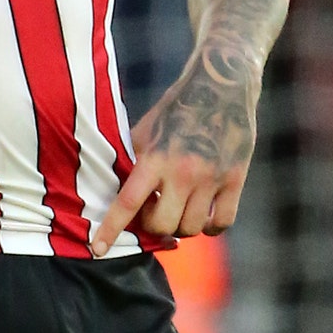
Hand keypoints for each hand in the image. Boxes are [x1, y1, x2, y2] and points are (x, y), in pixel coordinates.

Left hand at [90, 46, 258, 257]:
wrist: (222, 84)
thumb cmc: (175, 109)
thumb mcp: (144, 131)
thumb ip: (132, 163)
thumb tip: (111, 194)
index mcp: (155, 157)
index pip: (127, 202)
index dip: (110, 229)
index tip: (96, 249)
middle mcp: (184, 171)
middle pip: (162, 225)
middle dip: (153, 225)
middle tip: (155, 210)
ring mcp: (212, 178)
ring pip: (192, 229)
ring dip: (181, 227)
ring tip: (178, 209)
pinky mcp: (236, 179)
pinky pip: (222, 223)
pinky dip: (210, 227)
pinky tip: (204, 217)